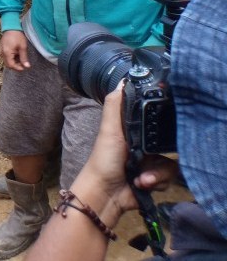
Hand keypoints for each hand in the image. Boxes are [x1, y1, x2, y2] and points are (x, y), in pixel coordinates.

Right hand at [0, 30, 29, 70]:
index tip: (25, 67)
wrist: (11, 27)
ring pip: (7, 61)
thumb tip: (27, 66)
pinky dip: (11, 59)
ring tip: (21, 59)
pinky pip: (6, 57)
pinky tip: (17, 55)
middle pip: (8, 64)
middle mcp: (2, 53)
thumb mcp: (23, 47)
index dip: (18, 68)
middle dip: (16, 66)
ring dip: (14, 62)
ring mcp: (1, 51)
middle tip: (23, 64)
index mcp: (7, 53)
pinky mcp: (2, 49)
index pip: (11, 65)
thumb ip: (24, 57)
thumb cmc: (18, 36)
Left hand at [72, 86, 179, 215]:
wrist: (106, 194)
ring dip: (156, 173)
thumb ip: (116, 106)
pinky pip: (168, 178)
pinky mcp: (155, 180)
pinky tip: (142, 184)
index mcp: (132, 131)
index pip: (155, 122)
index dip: (162, 125)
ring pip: (170, 164)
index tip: (163, 129)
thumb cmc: (104, 159)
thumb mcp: (109, 129)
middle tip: (144, 161)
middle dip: (159, 158)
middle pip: (168, 145)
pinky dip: (156, 182)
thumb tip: (124, 80)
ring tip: (141, 177)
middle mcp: (143, 145)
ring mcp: (150, 163)